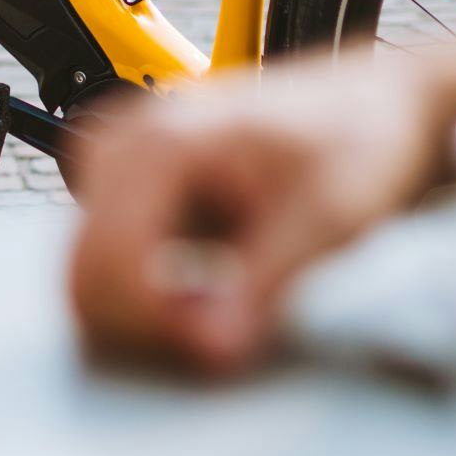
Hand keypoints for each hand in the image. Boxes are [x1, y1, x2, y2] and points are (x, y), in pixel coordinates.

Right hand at [69, 59, 434, 375]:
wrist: (371, 106)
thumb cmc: (356, 139)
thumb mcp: (327, 219)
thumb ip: (261, 287)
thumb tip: (209, 349)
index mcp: (165, 140)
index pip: (110, 263)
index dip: (159, 325)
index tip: (219, 348)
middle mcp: (127, 142)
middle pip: (84, 275)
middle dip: (145, 325)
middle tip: (220, 338)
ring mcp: (119, 158)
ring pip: (88, 273)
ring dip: (143, 312)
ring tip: (219, 309)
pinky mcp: (127, 182)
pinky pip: (105, 260)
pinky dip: (144, 293)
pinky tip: (202, 291)